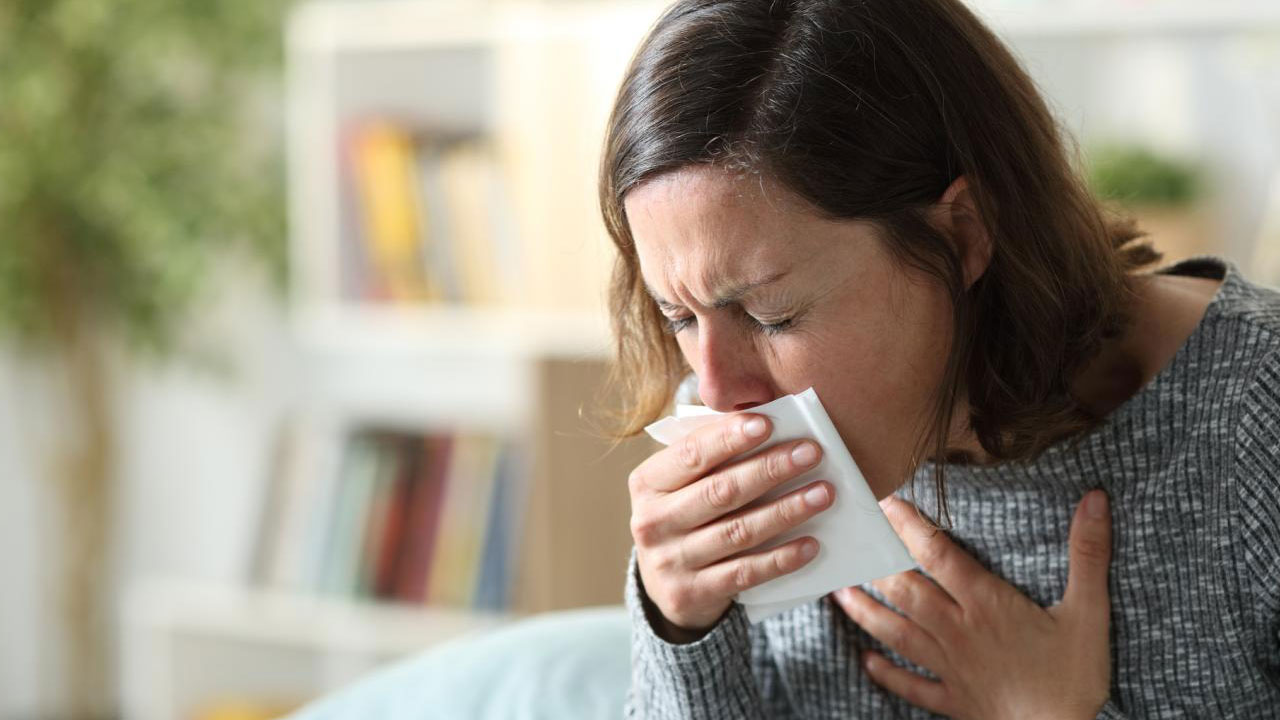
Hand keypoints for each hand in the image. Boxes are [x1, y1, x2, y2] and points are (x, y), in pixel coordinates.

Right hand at [629, 413, 834, 639]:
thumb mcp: (681, 484)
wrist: (663, 584)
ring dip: (786, 510)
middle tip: (811, 452)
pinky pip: (745, 573)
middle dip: (770, 469)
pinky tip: (811, 544)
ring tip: (822, 493)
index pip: (690, 454)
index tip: (767, 423)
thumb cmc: (684, 515)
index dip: (728, 438)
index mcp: (647, 483)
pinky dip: (781, 558)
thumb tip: (766, 424)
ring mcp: (670, 561)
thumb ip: (711, 456)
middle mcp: (651, 522)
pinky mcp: (692, 593)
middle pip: (720, 491)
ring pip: (738, 531)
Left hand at [832, 492, 1113, 719]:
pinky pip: (911, 685)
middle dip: (877, 565)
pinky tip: (866, 661)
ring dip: (866, 612)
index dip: (910, 526)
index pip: (938, 555)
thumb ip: (1088, 554)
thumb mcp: (1089, 613)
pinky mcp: (953, 700)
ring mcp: (950, 667)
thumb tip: (1094, 500)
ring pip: (897, 633)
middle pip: (906, 591)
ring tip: (840, 593)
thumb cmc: (1074, 679)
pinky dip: (887, 673)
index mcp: (986, 605)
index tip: (886, 503)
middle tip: (850, 543)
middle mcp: (958, 631)